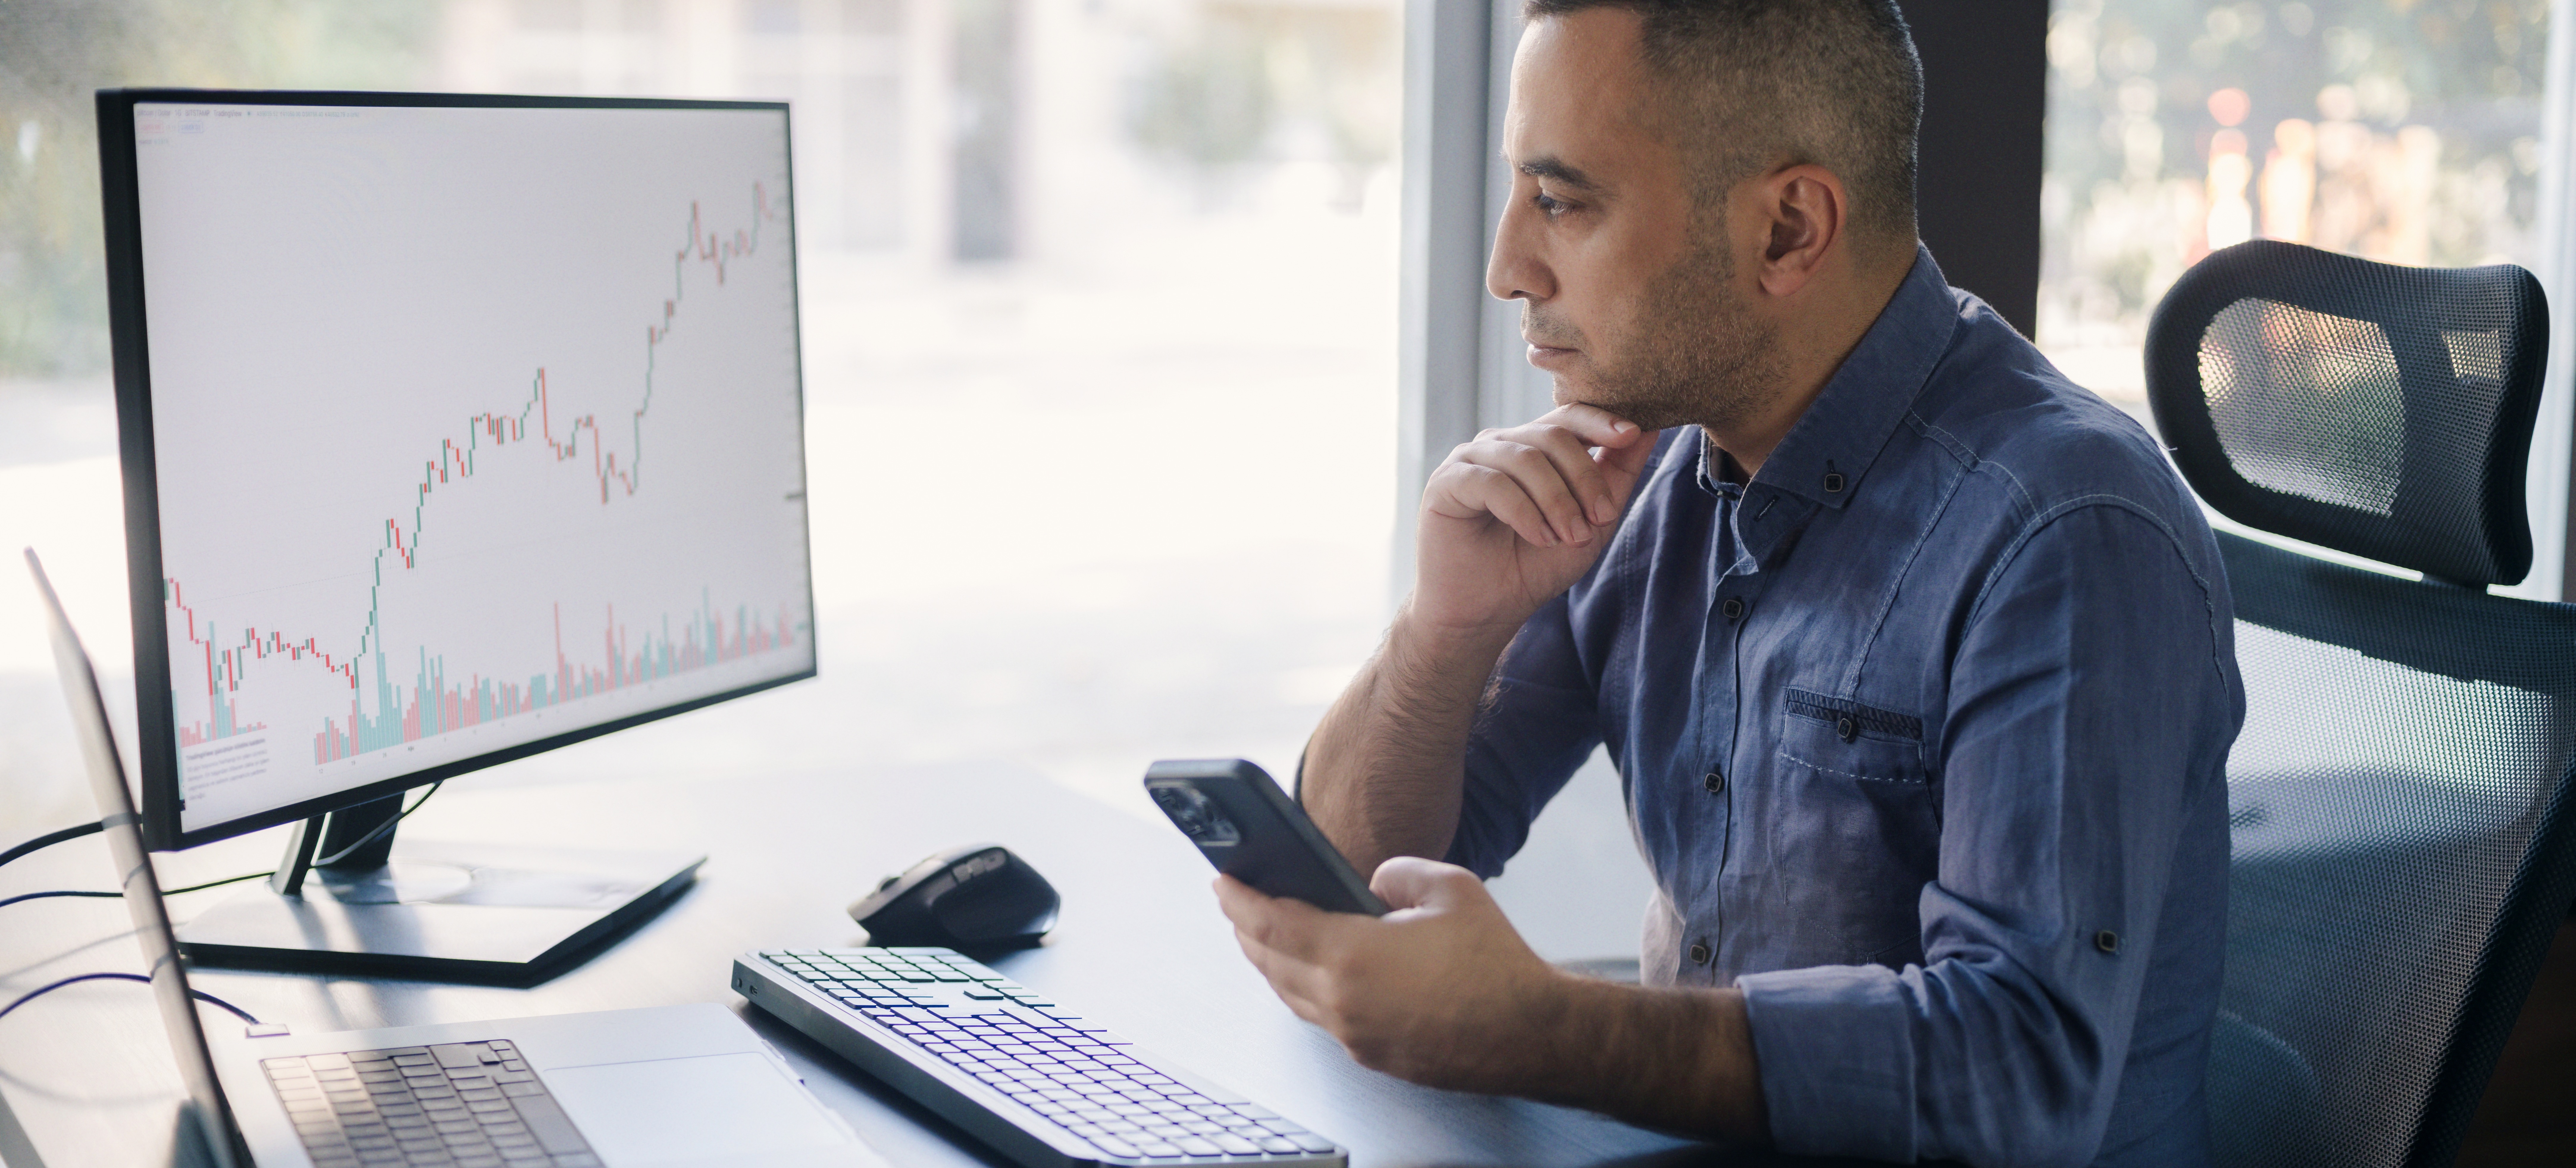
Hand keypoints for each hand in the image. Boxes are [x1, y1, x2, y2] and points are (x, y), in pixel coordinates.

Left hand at [1212, 857, 1569, 1090]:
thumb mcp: (1449, 888)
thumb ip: (1398, 873)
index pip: (1270, 924)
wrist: (1532, 1033)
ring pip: (1290, 996)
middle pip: (1268, 963)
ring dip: (1270, 964)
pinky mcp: (1372, 1055)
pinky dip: (1303, 991)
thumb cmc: (1496, 964)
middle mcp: (1342, 1002)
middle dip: (1245, 930)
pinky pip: (1321, 1019)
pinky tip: (1314, 975)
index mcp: (1351, 956)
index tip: (1221, 882)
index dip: (1239, 900)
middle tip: (1236, 905)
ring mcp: (1355, 1035)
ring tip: (1265, 936)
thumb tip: (1374, 883)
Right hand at [1413, 405, 1656, 634]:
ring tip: (1569, 537)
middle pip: (1552, 436)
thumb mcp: (1590, 522)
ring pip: (1525, 458)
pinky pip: (1491, 482)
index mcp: (1533, 447)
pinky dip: (1523, 511)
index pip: (1568, 418)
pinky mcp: (1446, 483)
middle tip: (1599, 520)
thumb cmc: (1533, 566)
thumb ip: (1615, 476)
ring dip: (1557, 500)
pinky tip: (1538, 538)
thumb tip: (1649, 428)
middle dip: (1584, 478)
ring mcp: (1470, 460)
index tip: (1631, 434)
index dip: (1600, 421)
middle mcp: (1501, 445)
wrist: (1484, 611)